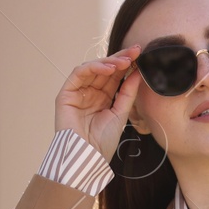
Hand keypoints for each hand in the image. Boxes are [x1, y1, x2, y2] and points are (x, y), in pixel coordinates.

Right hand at [54, 45, 142, 161]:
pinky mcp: (66, 93)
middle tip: (136, 51)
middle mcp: (90, 93)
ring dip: (109, 62)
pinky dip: (94, 67)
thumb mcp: (121, 112)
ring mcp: (78, 92)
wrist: (88, 156)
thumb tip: (137, 71)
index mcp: (104, 98)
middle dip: (121, 58)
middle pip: (105, 69)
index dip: (127, 64)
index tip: (141, 55)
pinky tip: (108, 68)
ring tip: (124, 61)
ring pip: (93, 68)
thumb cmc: (103, 141)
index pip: (115, 76)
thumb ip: (128, 92)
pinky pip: (79, 73)